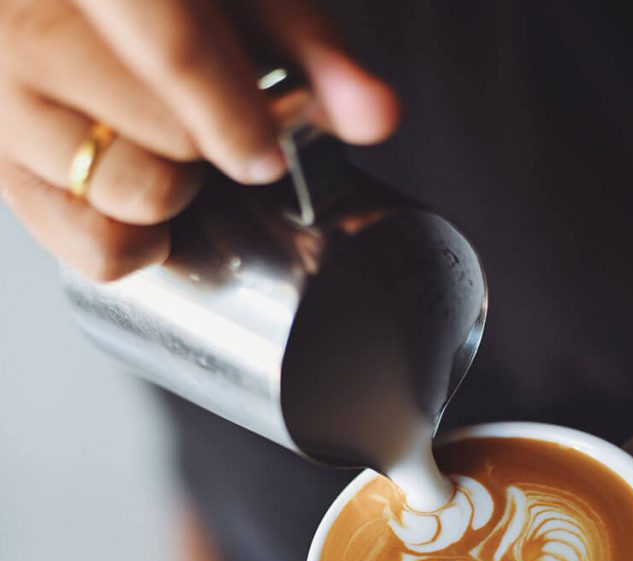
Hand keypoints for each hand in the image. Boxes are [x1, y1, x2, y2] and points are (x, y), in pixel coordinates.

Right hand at [0, 0, 398, 278]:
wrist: (73, 8)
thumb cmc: (152, 1)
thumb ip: (308, 45)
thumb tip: (374, 116)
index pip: (173, 48)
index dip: (235, 115)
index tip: (268, 152)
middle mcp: (26, 24)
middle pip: (157, 135)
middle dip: (209, 150)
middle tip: (218, 129)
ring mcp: (3, 97)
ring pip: (117, 191)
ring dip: (172, 193)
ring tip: (172, 154)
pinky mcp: (1, 164)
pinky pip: (86, 244)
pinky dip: (132, 245)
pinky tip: (143, 203)